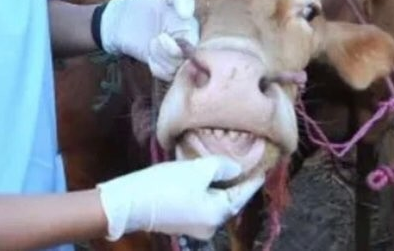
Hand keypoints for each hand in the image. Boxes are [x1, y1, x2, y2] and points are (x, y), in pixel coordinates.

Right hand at [96, 157, 264, 240]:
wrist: (129, 202)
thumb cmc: (166, 185)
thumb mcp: (197, 170)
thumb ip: (222, 167)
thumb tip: (236, 169)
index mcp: (218, 215)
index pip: (242, 195)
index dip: (252, 180)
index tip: (264, 168)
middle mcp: (210, 227)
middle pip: (229, 201)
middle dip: (235, 183)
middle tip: (244, 164)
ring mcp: (194, 228)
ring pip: (214, 203)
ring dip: (218, 187)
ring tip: (223, 167)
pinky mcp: (180, 223)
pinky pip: (201, 205)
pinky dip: (204, 192)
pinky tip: (202, 178)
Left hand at [99, 0, 199, 80]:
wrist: (122, 18)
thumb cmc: (146, 1)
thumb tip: (188, 14)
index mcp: (192, 27)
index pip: (197, 45)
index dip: (183, 45)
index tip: (163, 36)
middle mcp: (187, 44)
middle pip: (189, 60)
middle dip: (170, 53)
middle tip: (155, 39)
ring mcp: (174, 57)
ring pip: (178, 69)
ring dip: (161, 59)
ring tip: (151, 44)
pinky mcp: (162, 66)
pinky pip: (167, 75)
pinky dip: (157, 67)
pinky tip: (149, 56)